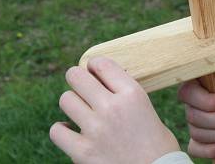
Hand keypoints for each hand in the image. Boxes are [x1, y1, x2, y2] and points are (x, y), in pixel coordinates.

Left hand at [49, 57, 179, 163]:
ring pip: (66, 100)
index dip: (95, 65)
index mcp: (132, 94)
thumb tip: (103, 81)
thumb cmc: (157, 144)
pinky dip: (62, 130)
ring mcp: (94, 129)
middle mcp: (111, 107)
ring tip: (80, 111)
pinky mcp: (82, 152)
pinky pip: (56, 131)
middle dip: (78, 78)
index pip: (101, 63)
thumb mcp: (146, 108)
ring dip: (72, 103)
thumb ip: (125, 94)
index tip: (95, 71)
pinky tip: (71, 131)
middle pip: (77, 76)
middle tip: (83, 86)